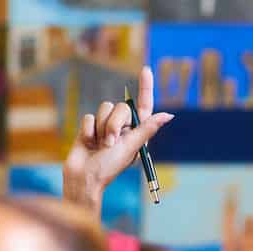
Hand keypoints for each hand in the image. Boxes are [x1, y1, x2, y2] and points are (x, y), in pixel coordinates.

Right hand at [63, 65, 173, 211]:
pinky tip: (88, 143)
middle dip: (115, 124)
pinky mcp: (90, 127)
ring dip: (102, 128)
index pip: (144, 105)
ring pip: (105, 108)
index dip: (145, 87)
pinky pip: (89, 116)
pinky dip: (89, 130)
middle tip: (110, 143)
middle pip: (121, 107)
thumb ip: (147, 129)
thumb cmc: (109, 167)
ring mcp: (106, 126)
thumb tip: (168, 115)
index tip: (146, 69)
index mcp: (137, 133)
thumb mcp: (131, 148)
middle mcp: (123, 128)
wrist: (83, 178)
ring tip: (100, 145)